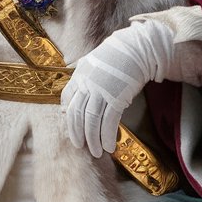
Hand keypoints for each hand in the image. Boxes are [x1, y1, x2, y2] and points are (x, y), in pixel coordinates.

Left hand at [61, 17, 201, 157]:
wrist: (135, 50)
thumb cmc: (115, 57)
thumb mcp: (91, 64)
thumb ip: (80, 79)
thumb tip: (69, 100)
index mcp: (79, 76)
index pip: (66, 99)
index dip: (67, 116)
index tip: (71, 127)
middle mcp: (87, 85)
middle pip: (77, 115)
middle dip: (78, 134)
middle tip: (81, 147)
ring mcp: (101, 92)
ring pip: (91, 122)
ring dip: (93, 140)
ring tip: (97, 151)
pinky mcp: (116, 98)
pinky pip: (109, 122)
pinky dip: (108, 136)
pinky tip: (110, 146)